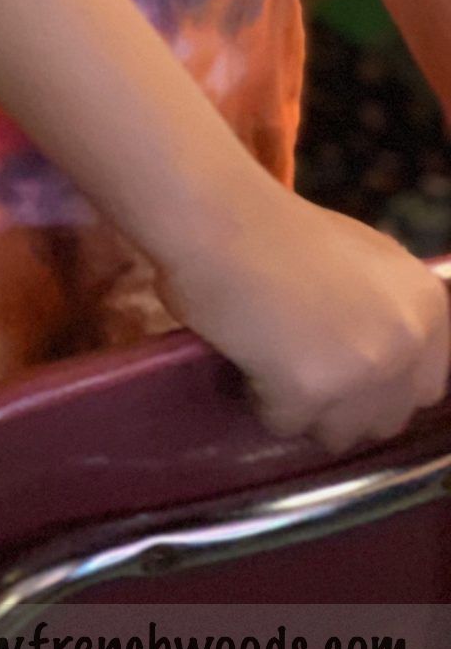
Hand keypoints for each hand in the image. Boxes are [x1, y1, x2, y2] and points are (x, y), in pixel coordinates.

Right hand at [156, 184, 449, 456]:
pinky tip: (247, 356)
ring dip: (304, 410)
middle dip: (344, 405)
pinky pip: (285, 424)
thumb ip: (389, 311)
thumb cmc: (279, 228)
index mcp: (428, 307)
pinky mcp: (310, 389)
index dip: (380, 385)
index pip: (426, 388)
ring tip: (270, 360)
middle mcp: (408, 340)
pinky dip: (261, 399)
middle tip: (300, 366)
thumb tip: (386, 362)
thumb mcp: (364, 260)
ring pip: (339, 434)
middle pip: (386, 420)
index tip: (343, 369)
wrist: (220, 214)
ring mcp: (363, 367)